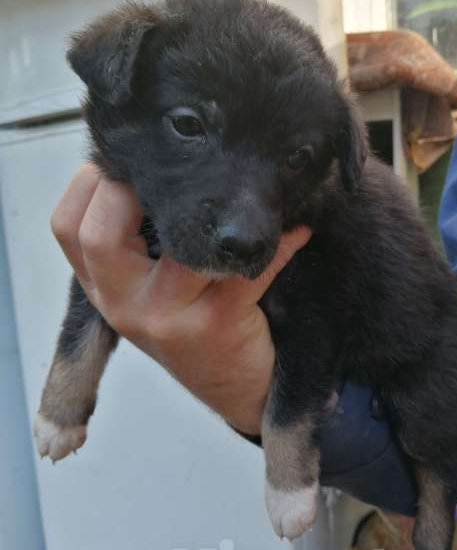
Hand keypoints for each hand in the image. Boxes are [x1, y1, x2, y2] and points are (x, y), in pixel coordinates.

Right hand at [50, 164, 310, 434]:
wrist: (234, 387)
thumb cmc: (195, 324)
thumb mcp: (149, 288)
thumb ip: (139, 238)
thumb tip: (162, 162)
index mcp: (102, 287)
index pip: (68, 228)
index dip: (89, 183)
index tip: (126, 162)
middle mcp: (122, 304)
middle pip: (99, 236)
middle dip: (129, 188)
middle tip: (174, 176)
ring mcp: (165, 318)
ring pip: (179, 247)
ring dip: (217, 211)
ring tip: (241, 193)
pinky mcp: (215, 325)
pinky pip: (245, 269)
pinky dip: (278, 245)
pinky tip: (295, 232)